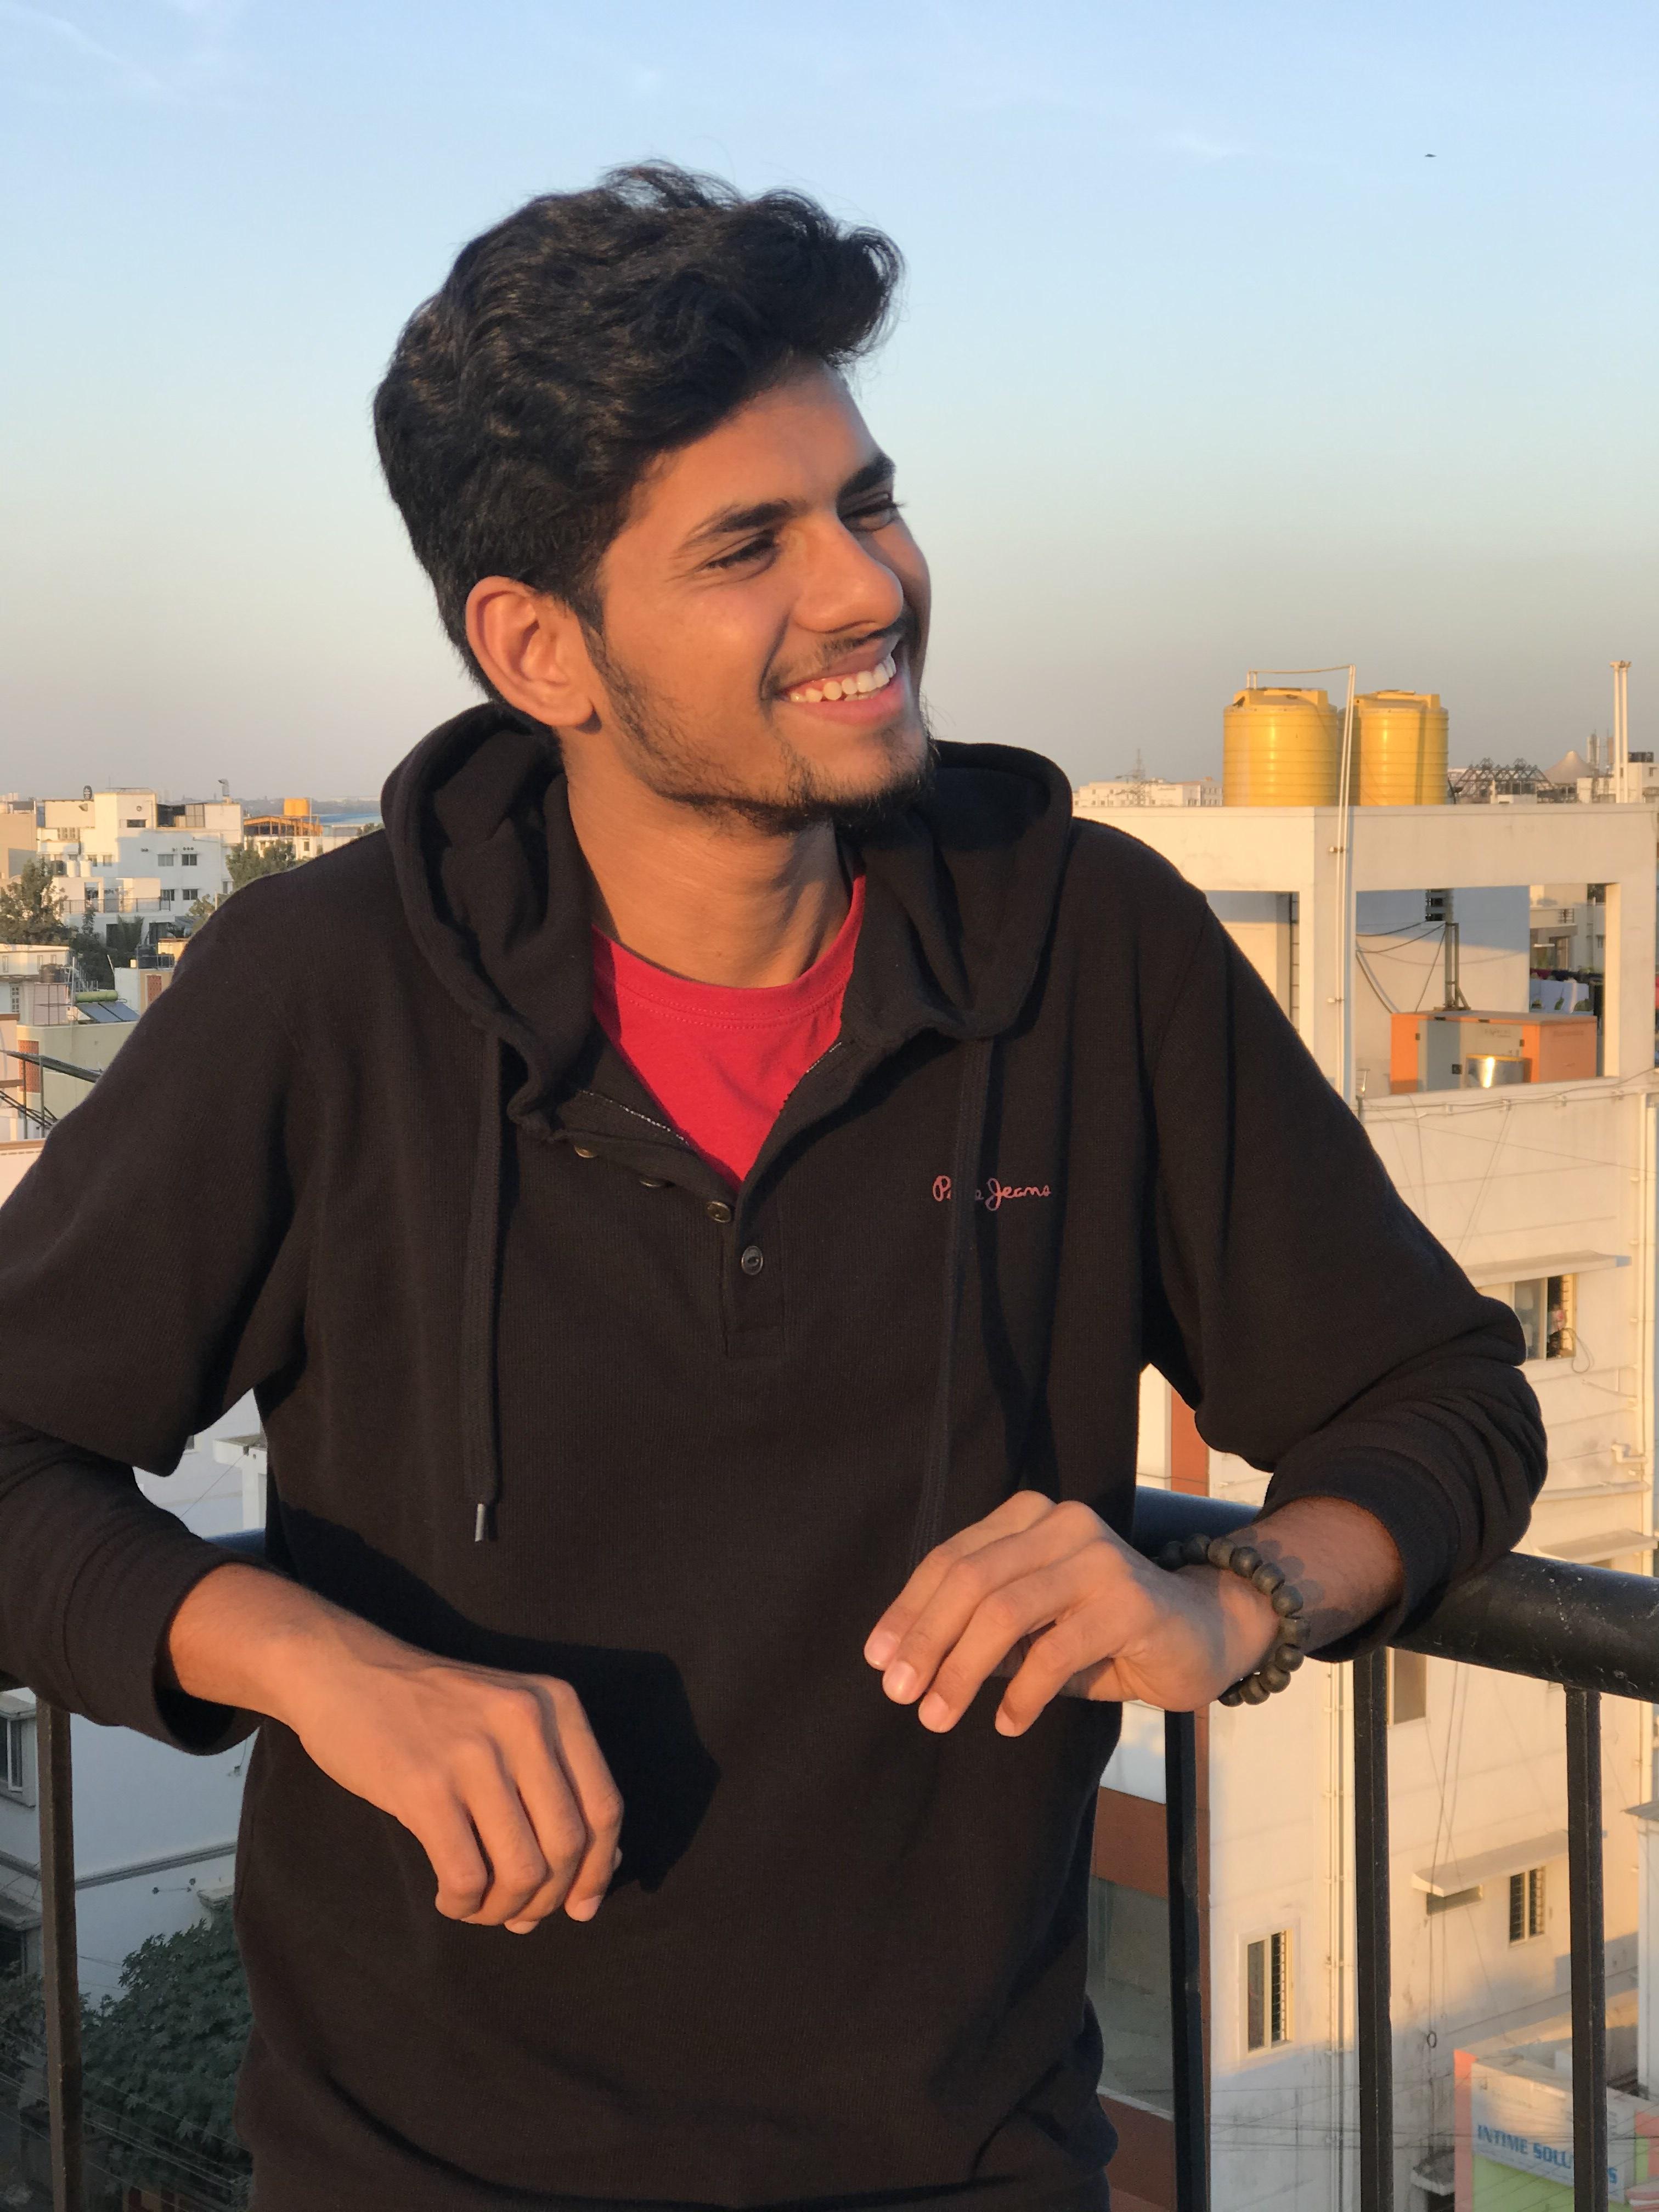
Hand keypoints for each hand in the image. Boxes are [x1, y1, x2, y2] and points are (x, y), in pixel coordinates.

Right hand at [165, 1565, 622, 1933]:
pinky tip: (449, 1898)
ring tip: (480, 1906)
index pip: (605, 1807)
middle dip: (549, 1898)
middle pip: (569, 1845)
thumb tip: (606, 1864)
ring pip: (523, 1870)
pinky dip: (464, 1905)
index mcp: (556, 1705)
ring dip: (504, 1908)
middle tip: (520, 1914)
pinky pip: (467, 1876)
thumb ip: (557, 1780)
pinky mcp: (424, 1785)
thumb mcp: (509, 1719)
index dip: (599, 1870)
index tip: (581, 1907)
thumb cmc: (433, 1709)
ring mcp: (475, 1752)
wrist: (345, 1670)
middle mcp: (525, 1723)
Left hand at [863, 1492, 1281, 1735]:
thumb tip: (910, 1660)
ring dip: (963, 1671)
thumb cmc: (1102, 1631)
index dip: (909, 1609)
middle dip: (926, 1640)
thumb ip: (979, 1628)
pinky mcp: (1130, 1601)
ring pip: (1005, 1611)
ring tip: (937, 1716)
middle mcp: (1062, 1524)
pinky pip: (1056, 1650)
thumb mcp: (1032, 1625)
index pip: (952, 1558)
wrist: (1200, 1633)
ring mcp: (1098, 1558)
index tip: (877, 1659)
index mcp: (1030, 1517)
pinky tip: (1008, 1723)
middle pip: (971, 1580)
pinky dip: (1022, 1693)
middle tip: (899, 1694)